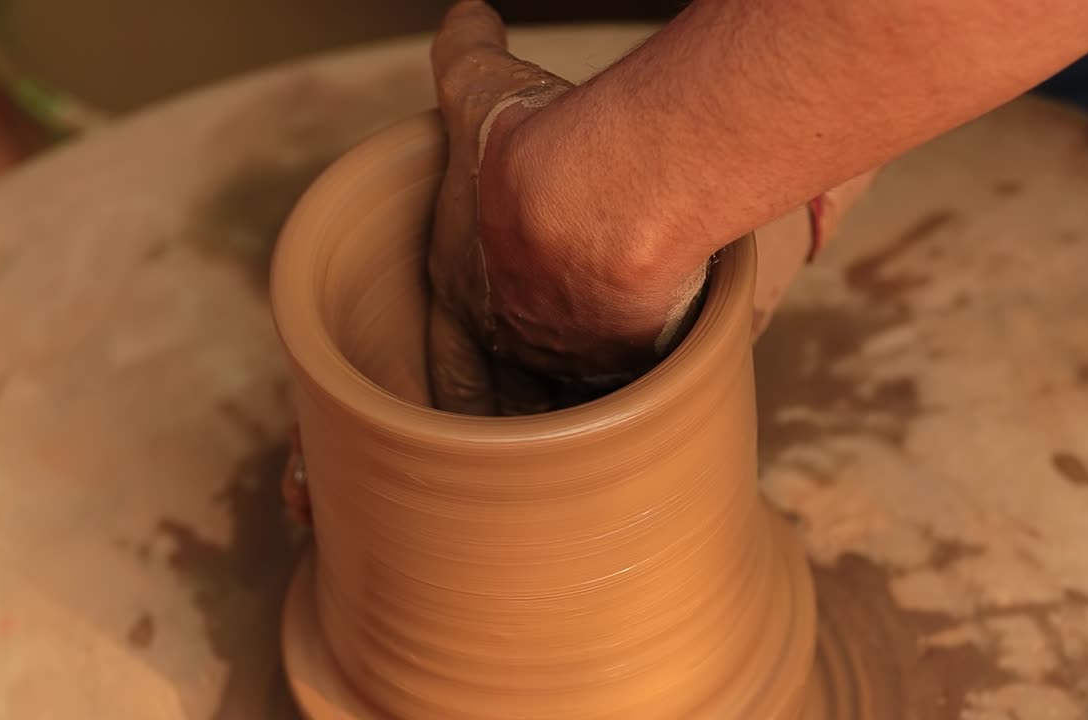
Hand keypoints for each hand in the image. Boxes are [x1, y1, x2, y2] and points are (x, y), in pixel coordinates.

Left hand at [429, 0, 708, 415]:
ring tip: (586, 422)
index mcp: (462, 289)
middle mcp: (508, 333)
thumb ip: (464, 49)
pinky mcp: (625, 365)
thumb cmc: (527, 147)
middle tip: (525, 420)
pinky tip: (642, 403)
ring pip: (565, 394)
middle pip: (507, 384)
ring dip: (571, 407)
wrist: (596, 195)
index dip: (452, 370)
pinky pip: (625, 392)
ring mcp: (566, 355)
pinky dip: (632, 396)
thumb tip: (468, 11)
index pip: (446, 355)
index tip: (461, 387)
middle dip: (514, 399)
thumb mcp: (476, 86)